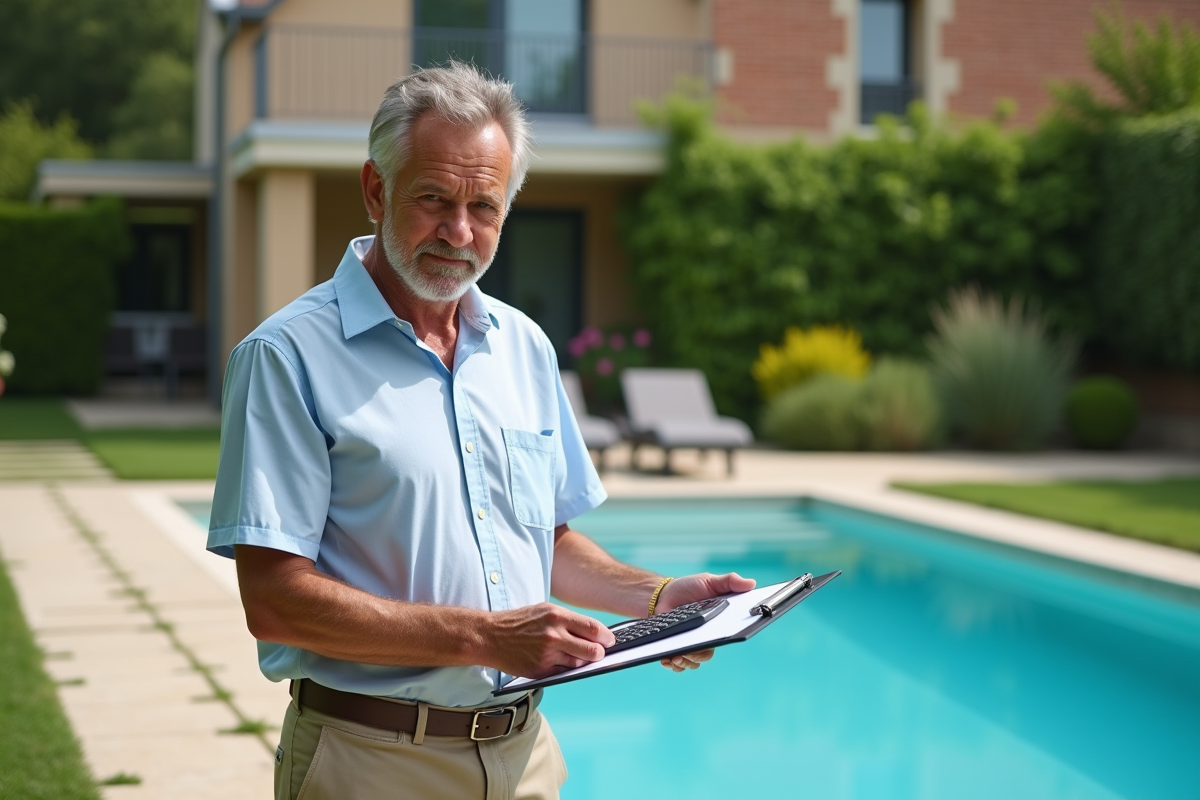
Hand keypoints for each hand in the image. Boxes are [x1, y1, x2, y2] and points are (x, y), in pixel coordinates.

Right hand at [486, 603, 615, 678]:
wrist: (490, 636)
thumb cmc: (520, 622)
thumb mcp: (545, 610)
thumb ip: (568, 620)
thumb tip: (594, 632)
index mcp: (556, 616)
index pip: (593, 629)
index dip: (606, 637)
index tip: (610, 640)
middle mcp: (553, 636)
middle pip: (592, 651)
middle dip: (600, 653)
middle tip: (599, 652)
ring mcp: (547, 655)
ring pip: (579, 664)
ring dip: (582, 662)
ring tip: (576, 655)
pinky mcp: (540, 670)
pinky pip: (563, 672)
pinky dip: (565, 668)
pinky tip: (560, 661)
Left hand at [654, 572, 755, 672]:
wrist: (663, 593)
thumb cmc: (689, 587)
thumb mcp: (710, 581)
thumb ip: (730, 582)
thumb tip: (751, 583)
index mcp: (717, 625)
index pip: (725, 638)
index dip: (723, 642)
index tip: (716, 641)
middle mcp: (705, 638)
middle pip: (706, 655)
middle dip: (698, 655)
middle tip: (689, 650)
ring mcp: (689, 644)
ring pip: (691, 663)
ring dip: (684, 662)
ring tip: (676, 656)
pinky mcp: (674, 647)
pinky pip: (676, 664)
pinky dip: (671, 664)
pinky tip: (666, 658)